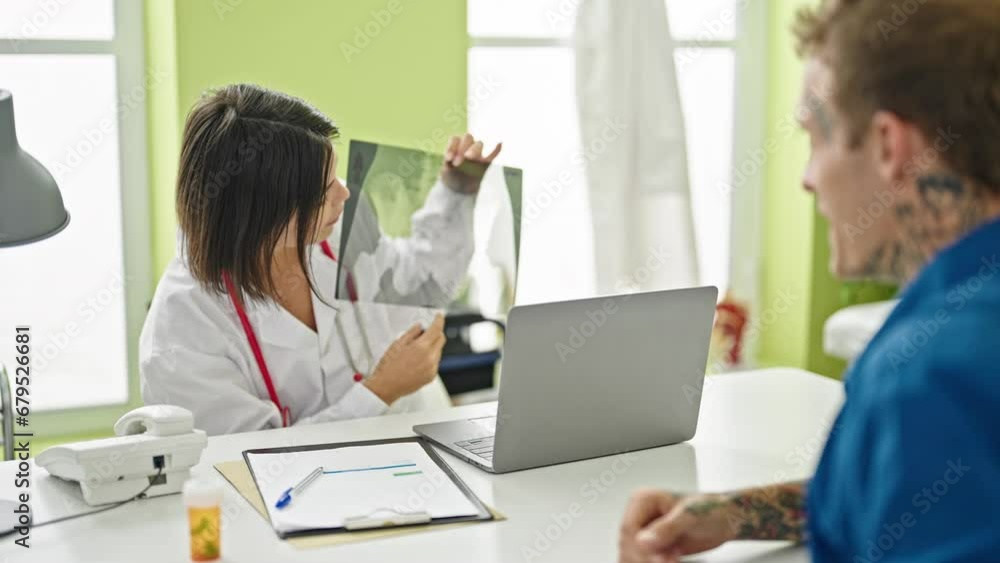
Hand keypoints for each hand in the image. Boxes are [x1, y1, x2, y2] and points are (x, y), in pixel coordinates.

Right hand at [364, 314, 445, 404]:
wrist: (386, 387)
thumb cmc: (388, 367)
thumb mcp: (397, 344)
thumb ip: (412, 333)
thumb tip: (420, 327)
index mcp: (421, 348)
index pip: (437, 329)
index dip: (439, 320)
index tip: (439, 316)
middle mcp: (430, 358)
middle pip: (441, 339)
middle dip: (436, 333)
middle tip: (425, 333)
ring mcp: (432, 368)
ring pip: (438, 351)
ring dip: (432, 346)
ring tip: (415, 351)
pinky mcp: (431, 376)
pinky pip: (435, 362)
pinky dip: (430, 358)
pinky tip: (417, 361)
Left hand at [440, 133, 501, 193]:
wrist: (460, 188)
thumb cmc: (451, 176)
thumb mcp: (446, 171)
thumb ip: (448, 164)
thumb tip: (450, 160)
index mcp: (456, 145)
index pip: (455, 139)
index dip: (452, 147)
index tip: (448, 159)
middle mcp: (467, 146)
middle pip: (468, 137)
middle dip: (463, 147)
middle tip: (458, 162)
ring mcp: (477, 154)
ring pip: (479, 144)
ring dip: (474, 149)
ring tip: (469, 158)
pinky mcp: (485, 163)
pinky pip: (492, 154)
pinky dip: (496, 150)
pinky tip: (500, 144)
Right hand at [619, 490, 736, 562]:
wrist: (726, 520)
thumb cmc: (711, 509)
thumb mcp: (691, 516)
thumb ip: (667, 528)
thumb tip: (643, 541)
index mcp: (643, 500)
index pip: (629, 529)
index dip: (641, 548)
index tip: (658, 560)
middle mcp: (640, 515)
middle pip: (629, 545)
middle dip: (648, 558)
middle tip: (670, 561)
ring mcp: (645, 532)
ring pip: (634, 555)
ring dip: (650, 562)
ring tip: (674, 560)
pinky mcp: (652, 546)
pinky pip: (643, 560)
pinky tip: (672, 561)